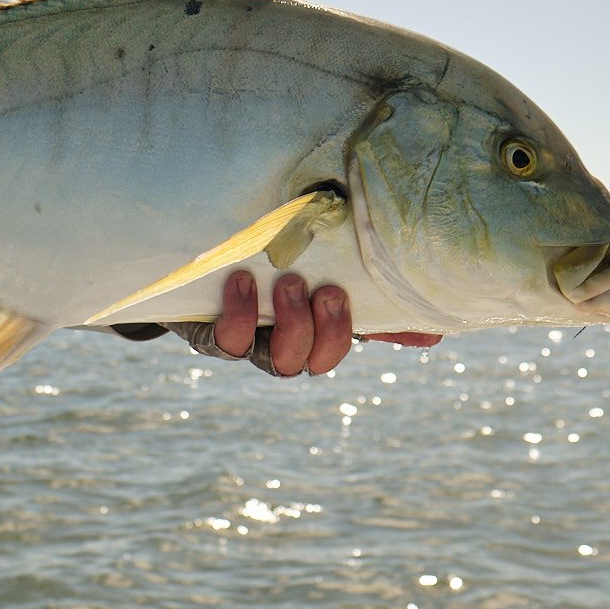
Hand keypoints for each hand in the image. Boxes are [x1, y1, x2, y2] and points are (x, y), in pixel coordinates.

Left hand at [172, 271, 442, 376]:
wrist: (180, 252)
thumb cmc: (256, 246)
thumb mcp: (309, 249)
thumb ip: (357, 267)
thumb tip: (429, 313)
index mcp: (317, 316)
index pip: (361, 332)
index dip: (393, 333)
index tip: (416, 319)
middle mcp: (286, 338)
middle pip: (317, 361)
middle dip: (331, 333)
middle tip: (328, 293)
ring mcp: (251, 340)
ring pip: (280, 363)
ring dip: (292, 326)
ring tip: (288, 284)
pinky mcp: (211, 335)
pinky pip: (229, 342)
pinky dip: (240, 315)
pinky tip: (242, 282)